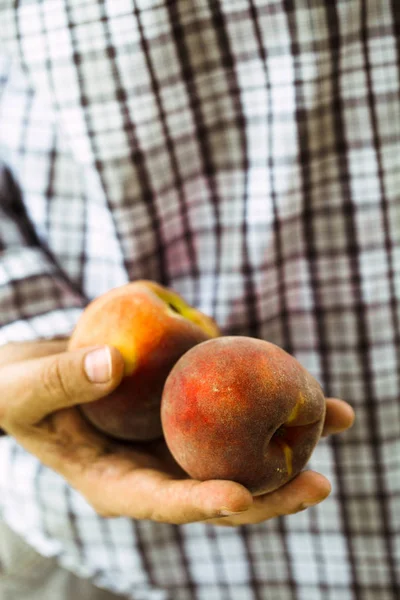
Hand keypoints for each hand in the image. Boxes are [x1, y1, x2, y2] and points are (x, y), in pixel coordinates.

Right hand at [0, 339, 354, 525]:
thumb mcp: (22, 390)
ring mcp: (172, 439)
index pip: (162, 503)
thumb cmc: (14, 391)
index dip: (201, 503)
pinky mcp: (183, 408)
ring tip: (340, 417)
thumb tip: (111, 362)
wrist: (31, 372)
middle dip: (270, 493)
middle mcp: (153, 469)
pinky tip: (303, 380)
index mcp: (114, 483)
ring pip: (235, 448)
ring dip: (290, 440)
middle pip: (216, 488)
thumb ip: (59, 380)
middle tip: (319, 484)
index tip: (241, 497)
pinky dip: (264, 397)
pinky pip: (228, 408)